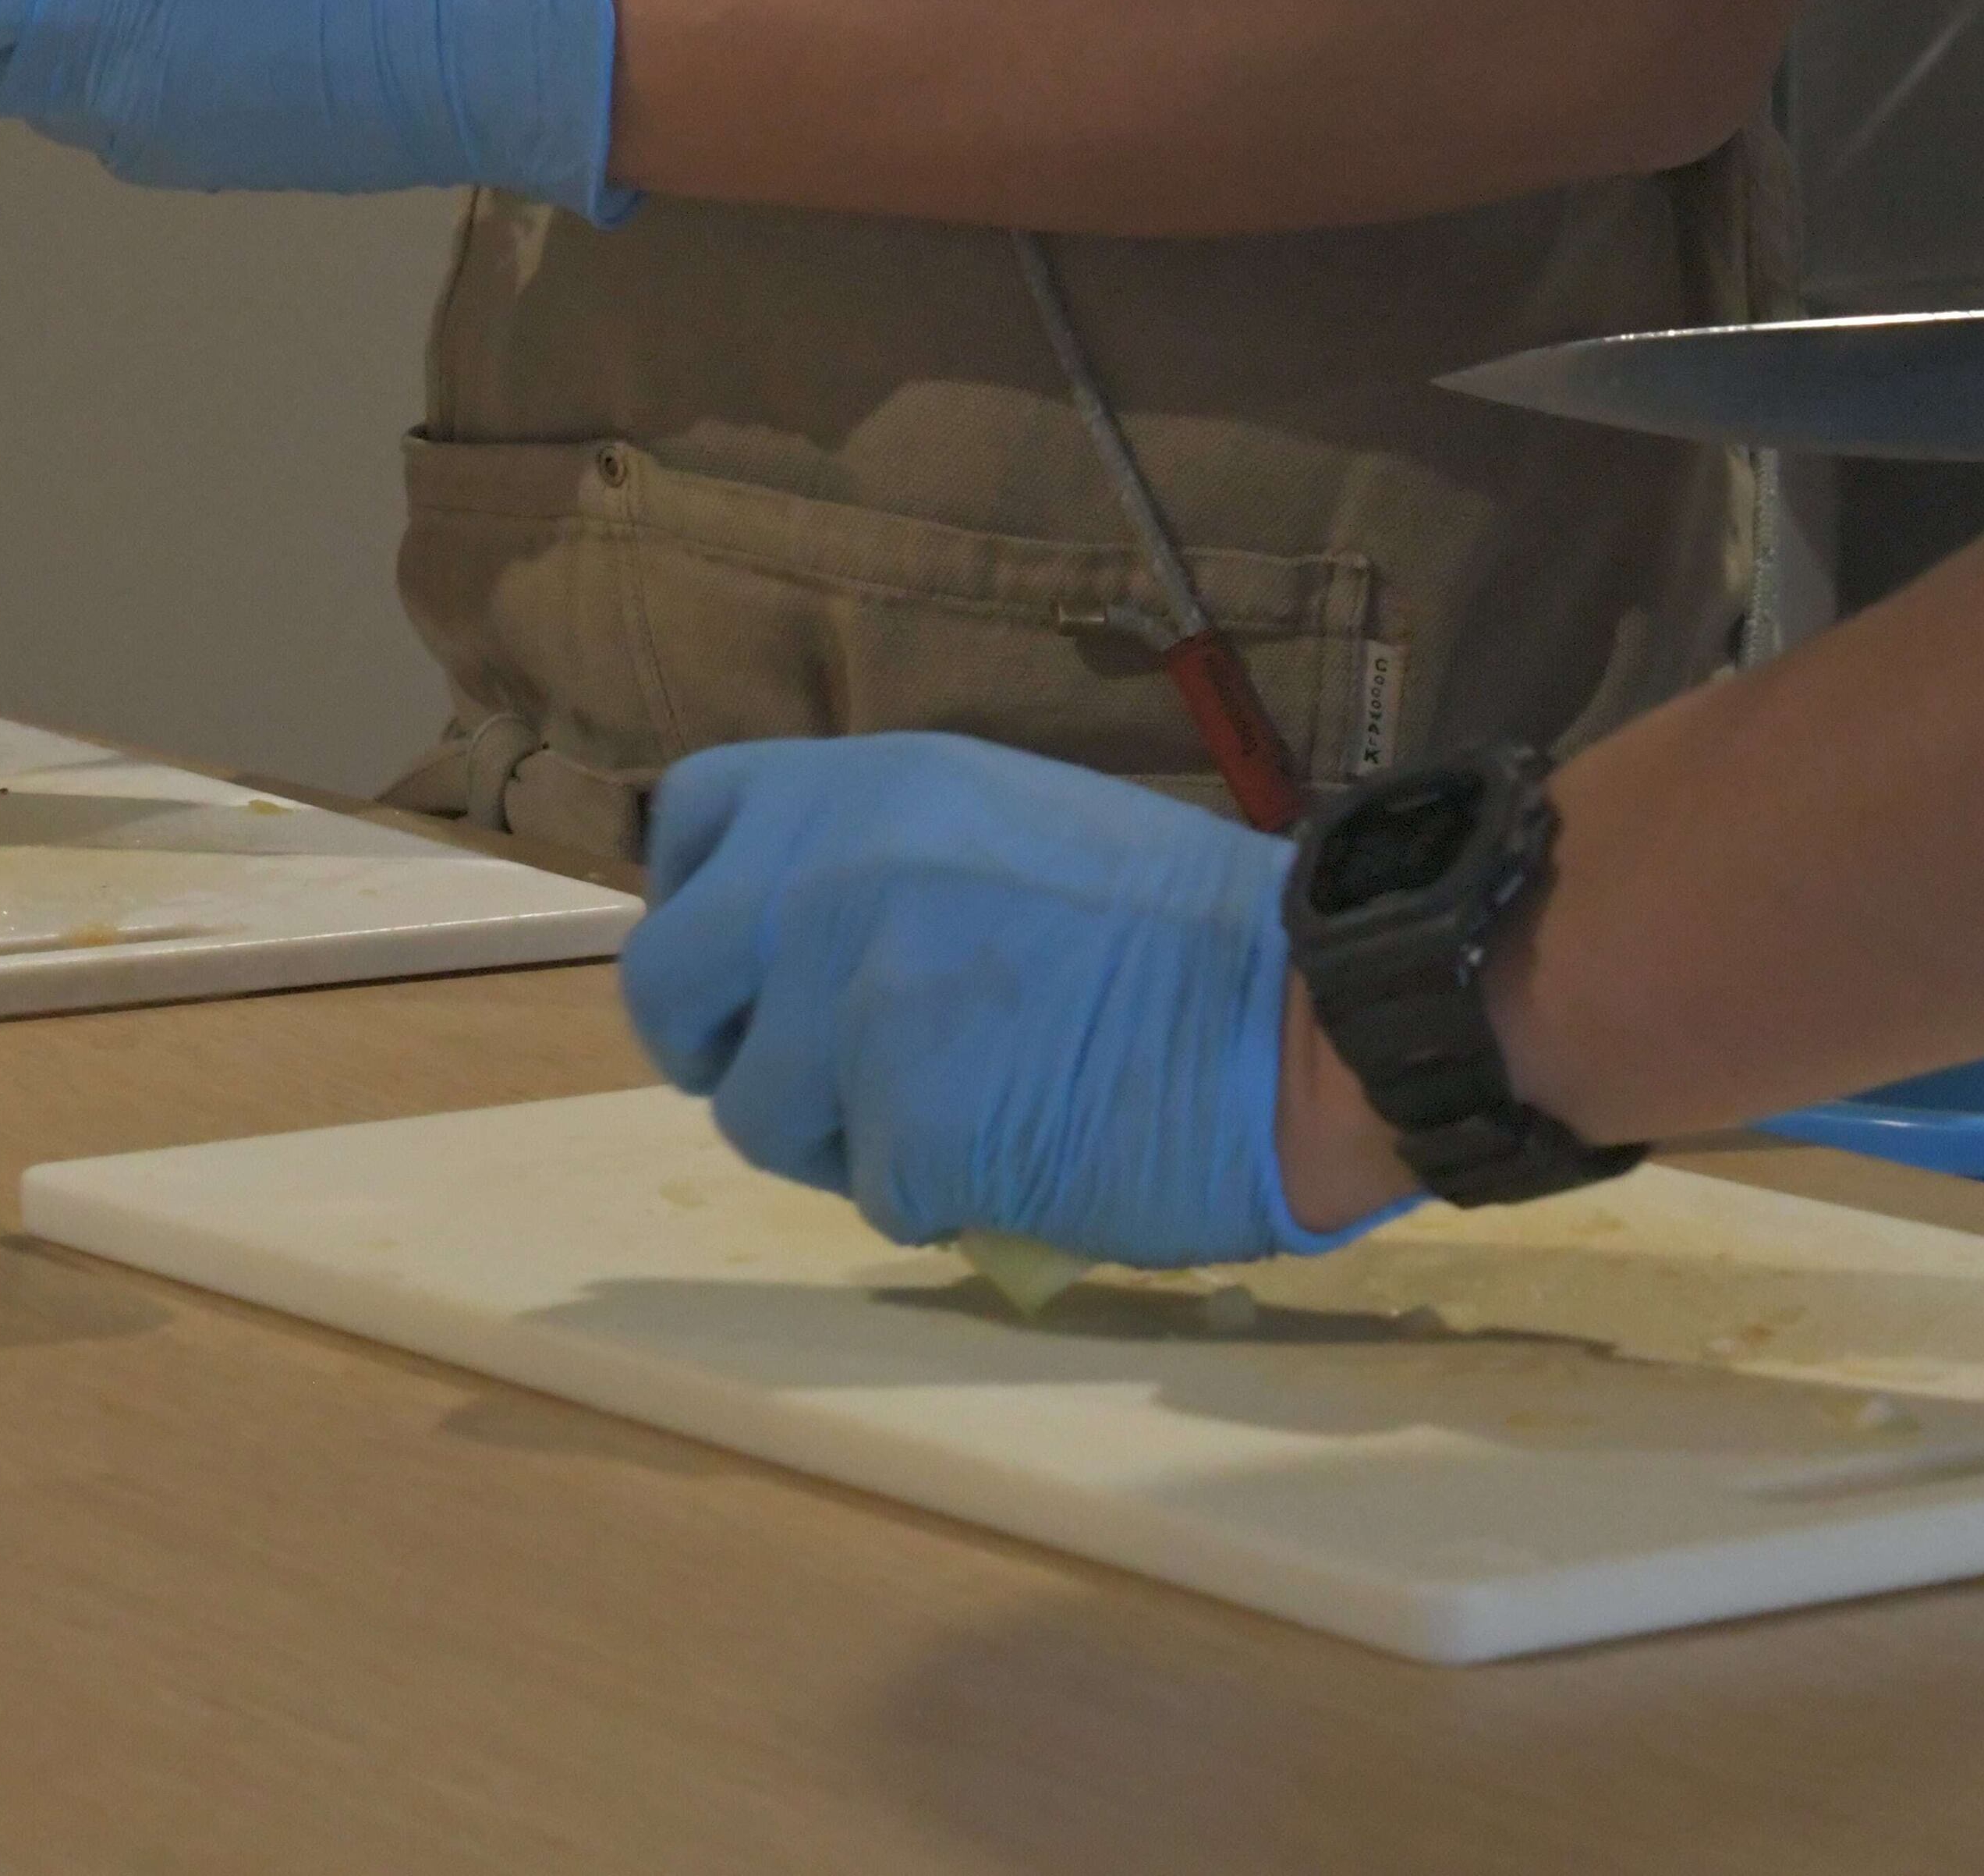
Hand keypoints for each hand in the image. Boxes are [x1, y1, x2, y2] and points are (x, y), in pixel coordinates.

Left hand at [619, 735, 1413, 1266]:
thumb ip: (870, 861)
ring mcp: (857, 998)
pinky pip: (865, 1191)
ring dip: (838, 1138)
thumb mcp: (995, 826)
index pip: (686, 824)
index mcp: (859, 787)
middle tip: (820, 1081)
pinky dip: (933, 1196)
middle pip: (667, 983)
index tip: (755, 963)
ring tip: (961, 1114)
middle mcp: (831, 873)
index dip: (705, 905)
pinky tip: (1021, 1154)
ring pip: (753, 1112)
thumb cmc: (1173, 934)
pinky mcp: (905, 1119)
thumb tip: (774, 939)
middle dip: (728, 1046)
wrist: (1316, 1012)